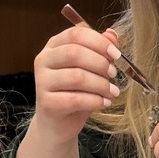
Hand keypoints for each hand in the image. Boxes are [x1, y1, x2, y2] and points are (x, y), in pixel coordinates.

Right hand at [32, 24, 120, 144]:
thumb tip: (112, 34)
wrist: (59, 123)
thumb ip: (100, 50)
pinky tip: (105, 103)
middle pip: (75, 53)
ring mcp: (42, 82)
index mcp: (54, 45)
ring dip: (101, 84)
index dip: (99, 42)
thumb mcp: (91, 69)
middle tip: (113, 74)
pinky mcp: (46, 103)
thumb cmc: (76, 92)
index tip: (116, 55)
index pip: (75, 34)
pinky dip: (95, 101)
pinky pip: (76, 99)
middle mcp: (44, 60)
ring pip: (77, 77)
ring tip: (112, 92)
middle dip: (100, 63)